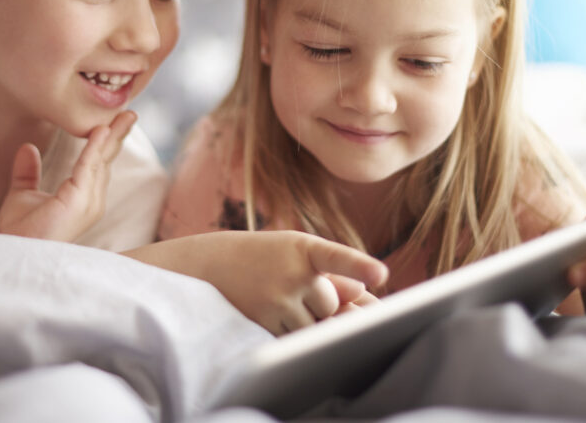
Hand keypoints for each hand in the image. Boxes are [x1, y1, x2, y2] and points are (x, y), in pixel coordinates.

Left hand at [0, 111, 136, 241]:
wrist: (15, 252)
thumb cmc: (21, 232)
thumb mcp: (21, 195)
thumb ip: (27, 172)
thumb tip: (28, 147)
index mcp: (82, 198)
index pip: (97, 165)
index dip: (105, 143)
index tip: (112, 121)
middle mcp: (91, 200)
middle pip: (107, 160)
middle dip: (118, 135)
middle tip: (129, 113)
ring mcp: (88, 202)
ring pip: (101, 160)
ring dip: (112, 135)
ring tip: (124, 115)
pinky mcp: (79, 201)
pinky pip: (88, 166)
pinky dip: (95, 146)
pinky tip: (101, 130)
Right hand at [128, 230, 388, 334]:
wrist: (205, 265)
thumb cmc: (260, 257)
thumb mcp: (294, 253)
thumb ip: (332, 272)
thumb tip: (367, 295)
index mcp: (302, 247)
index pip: (334, 257)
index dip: (358, 266)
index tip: (380, 273)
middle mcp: (289, 272)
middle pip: (331, 305)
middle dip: (319, 304)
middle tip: (285, 284)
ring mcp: (274, 300)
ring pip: (314, 326)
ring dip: (302, 320)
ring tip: (272, 297)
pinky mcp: (262, 323)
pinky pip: (293, 339)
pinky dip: (286, 332)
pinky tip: (265, 311)